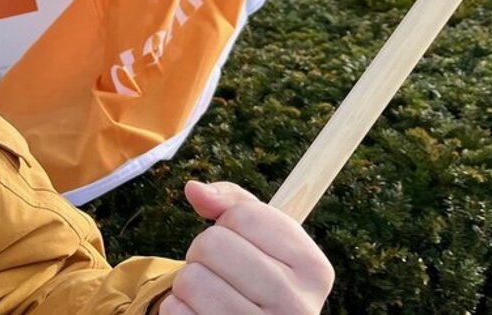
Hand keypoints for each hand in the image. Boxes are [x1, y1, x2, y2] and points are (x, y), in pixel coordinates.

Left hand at [159, 182, 333, 314]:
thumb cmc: (259, 281)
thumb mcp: (262, 242)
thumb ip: (234, 205)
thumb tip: (193, 188)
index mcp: (314, 269)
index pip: (245, 215)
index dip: (227, 222)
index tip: (239, 244)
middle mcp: (296, 305)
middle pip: (213, 243)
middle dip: (202, 251)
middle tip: (218, 272)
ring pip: (191, 278)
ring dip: (188, 283)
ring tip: (210, 296)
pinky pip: (177, 310)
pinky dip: (180, 309)